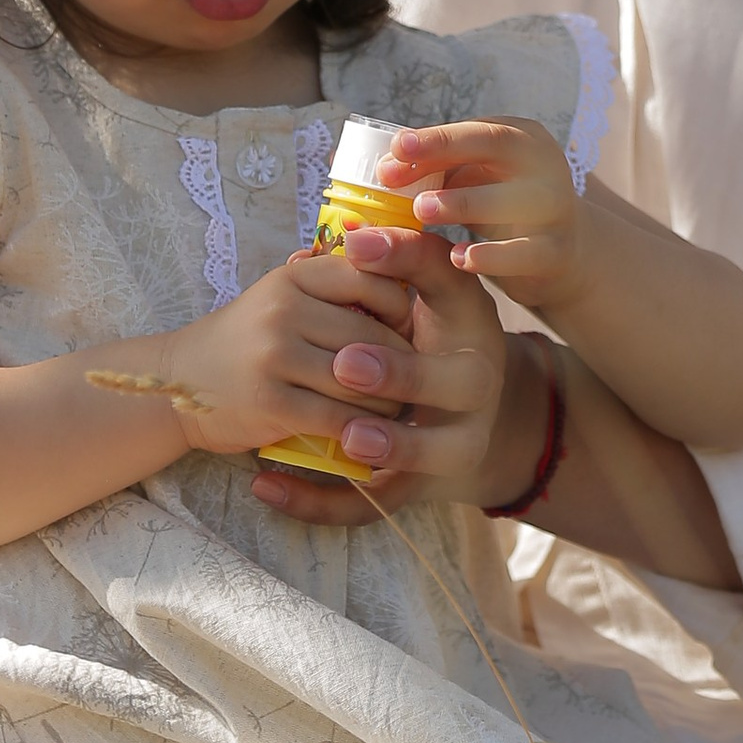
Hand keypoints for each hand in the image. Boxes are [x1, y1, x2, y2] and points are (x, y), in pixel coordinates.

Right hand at [104, 242, 475, 471]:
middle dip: (404, 364)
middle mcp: (284, 309)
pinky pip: (337, 417)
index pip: (372, 279)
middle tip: (419, 383)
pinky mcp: (270, 402)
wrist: (180, 383)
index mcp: (295, 278)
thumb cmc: (246, 339)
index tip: (411, 333)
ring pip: (362, 380)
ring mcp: (274, 355)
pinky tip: (371, 437)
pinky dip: (362, 431)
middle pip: (373, 335)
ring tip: (398, 412)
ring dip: (389, 403)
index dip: (402, 309)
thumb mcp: (283, 296)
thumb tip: (403, 271)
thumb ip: (333, 285)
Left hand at [247, 228, 512, 520]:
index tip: (357, 249)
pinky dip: (316, 502)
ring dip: (388, 445)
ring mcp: (452, 443)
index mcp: (474, 323)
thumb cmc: (431, 338)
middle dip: (402, 374)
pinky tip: (266, 487)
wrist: (462, 417)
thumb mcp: (428, 293)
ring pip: (428, 455)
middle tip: (347, 364)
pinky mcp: (414, 489)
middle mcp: (476, 387)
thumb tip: (356, 235)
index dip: (410, 263)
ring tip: (342, 436)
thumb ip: (401, 260)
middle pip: (457, 385)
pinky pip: (369, 506)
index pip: (454, 287)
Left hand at [379, 121, 590, 318]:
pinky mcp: (555, 250)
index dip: (434, 137)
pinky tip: (459, 259)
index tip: (396, 148)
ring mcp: (554, 207)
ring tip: (422, 212)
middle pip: (496, 146)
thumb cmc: (502, 206)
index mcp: (521, 138)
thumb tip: (385, 167)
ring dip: (462, 203)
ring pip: (510, 200)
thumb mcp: (474, 179)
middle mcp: (544, 164)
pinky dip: (490, 256)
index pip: (475, 129)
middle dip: (443, 153)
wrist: (562, 254)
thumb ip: (435, 168)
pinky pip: (523, 252)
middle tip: (394, 175)